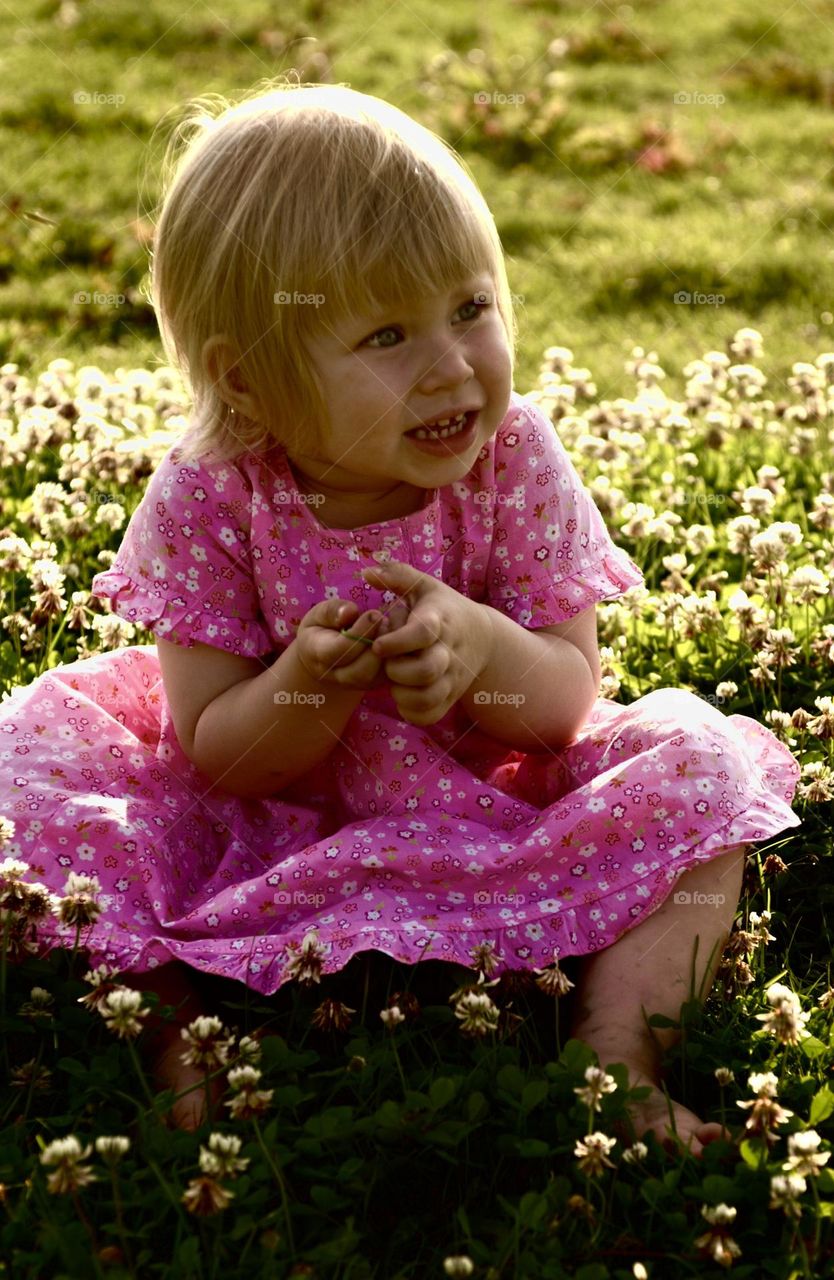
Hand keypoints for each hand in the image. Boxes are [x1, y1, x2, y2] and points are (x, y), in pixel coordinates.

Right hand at [295, 596, 409, 690]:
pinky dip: (394, 657)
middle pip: (362, 670)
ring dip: (387, 651)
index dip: (360, 632)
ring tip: (389, 627)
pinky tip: (393, 638)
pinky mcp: (374, 684)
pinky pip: (387, 675)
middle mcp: (337, 676)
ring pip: (376, 675)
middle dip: (376, 644)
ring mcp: (356, 684)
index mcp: (318, 655)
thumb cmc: (322, 629)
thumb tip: (351, 611)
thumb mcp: (319, 614)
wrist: (323, 656)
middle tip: (385, 621)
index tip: (374, 614)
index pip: (341, 650)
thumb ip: (332, 611)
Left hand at [360, 560, 492, 725]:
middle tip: (387, 663)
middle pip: (426, 670)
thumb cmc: (443, 609)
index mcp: (440, 621)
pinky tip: (403, 694)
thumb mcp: (426, 586)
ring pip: (427, 697)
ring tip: (394, 679)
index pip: (423, 632)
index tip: (378, 644)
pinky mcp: (451, 698)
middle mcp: (449, 652)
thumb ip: (397, 575)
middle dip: (397, 670)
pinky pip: (429, 715)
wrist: (483, 638)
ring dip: (402, 693)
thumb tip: (367, 572)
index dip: (397, 641)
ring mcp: (452, 678)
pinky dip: (411, 711)